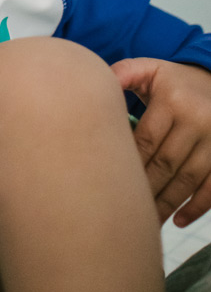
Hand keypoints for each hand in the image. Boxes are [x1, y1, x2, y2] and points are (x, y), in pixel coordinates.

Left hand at [111, 57, 210, 226]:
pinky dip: (196, 208)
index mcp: (173, 100)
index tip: (110, 180)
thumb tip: (93, 82)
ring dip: (166, 204)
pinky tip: (178, 221)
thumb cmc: (171, 81)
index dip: (128, 162)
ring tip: (145, 222)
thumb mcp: (149, 70)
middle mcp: (197, 120)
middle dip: (144, 189)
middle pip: (166, 164)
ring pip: (188, 180)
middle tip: (121, 208)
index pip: (146, 139)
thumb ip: (122, 74)